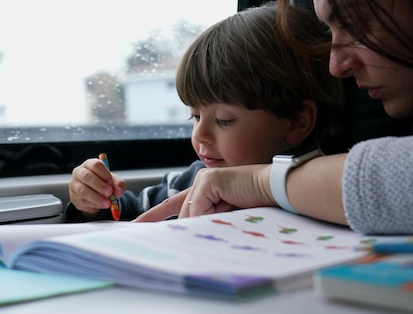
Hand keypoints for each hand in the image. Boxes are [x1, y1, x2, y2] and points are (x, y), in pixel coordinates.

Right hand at [69, 158, 125, 216]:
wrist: (94, 196)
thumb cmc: (103, 183)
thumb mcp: (113, 181)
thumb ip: (118, 184)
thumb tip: (118, 192)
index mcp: (90, 164)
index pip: (95, 165)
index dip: (104, 173)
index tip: (110, 181)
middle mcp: (79, 172)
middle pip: (87, 176)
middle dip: (99, 185)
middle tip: (109, 193)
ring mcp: (75, 185)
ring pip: (83, 190)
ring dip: (97, 197)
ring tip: (107, 202)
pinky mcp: (74, 197)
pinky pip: (83, 201)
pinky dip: (94, 204)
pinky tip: (101, 205)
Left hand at [134, 164, 273, 220]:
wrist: (275, 190)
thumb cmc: (257, 204)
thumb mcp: (226, 216)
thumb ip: (207, 220)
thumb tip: (188, 232)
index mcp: (205, 188)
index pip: (175, 204)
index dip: (156, 215)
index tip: (137, 225)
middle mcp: (202, 181)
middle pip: (184, 212)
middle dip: (186, 225)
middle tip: (188, 228)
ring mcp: (204, 178)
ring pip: (192, 212)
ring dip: (209, 220)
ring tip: (229, 213)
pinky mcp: (209, 180)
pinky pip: (200, 207)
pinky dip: (213, 214)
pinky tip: (229, 207)